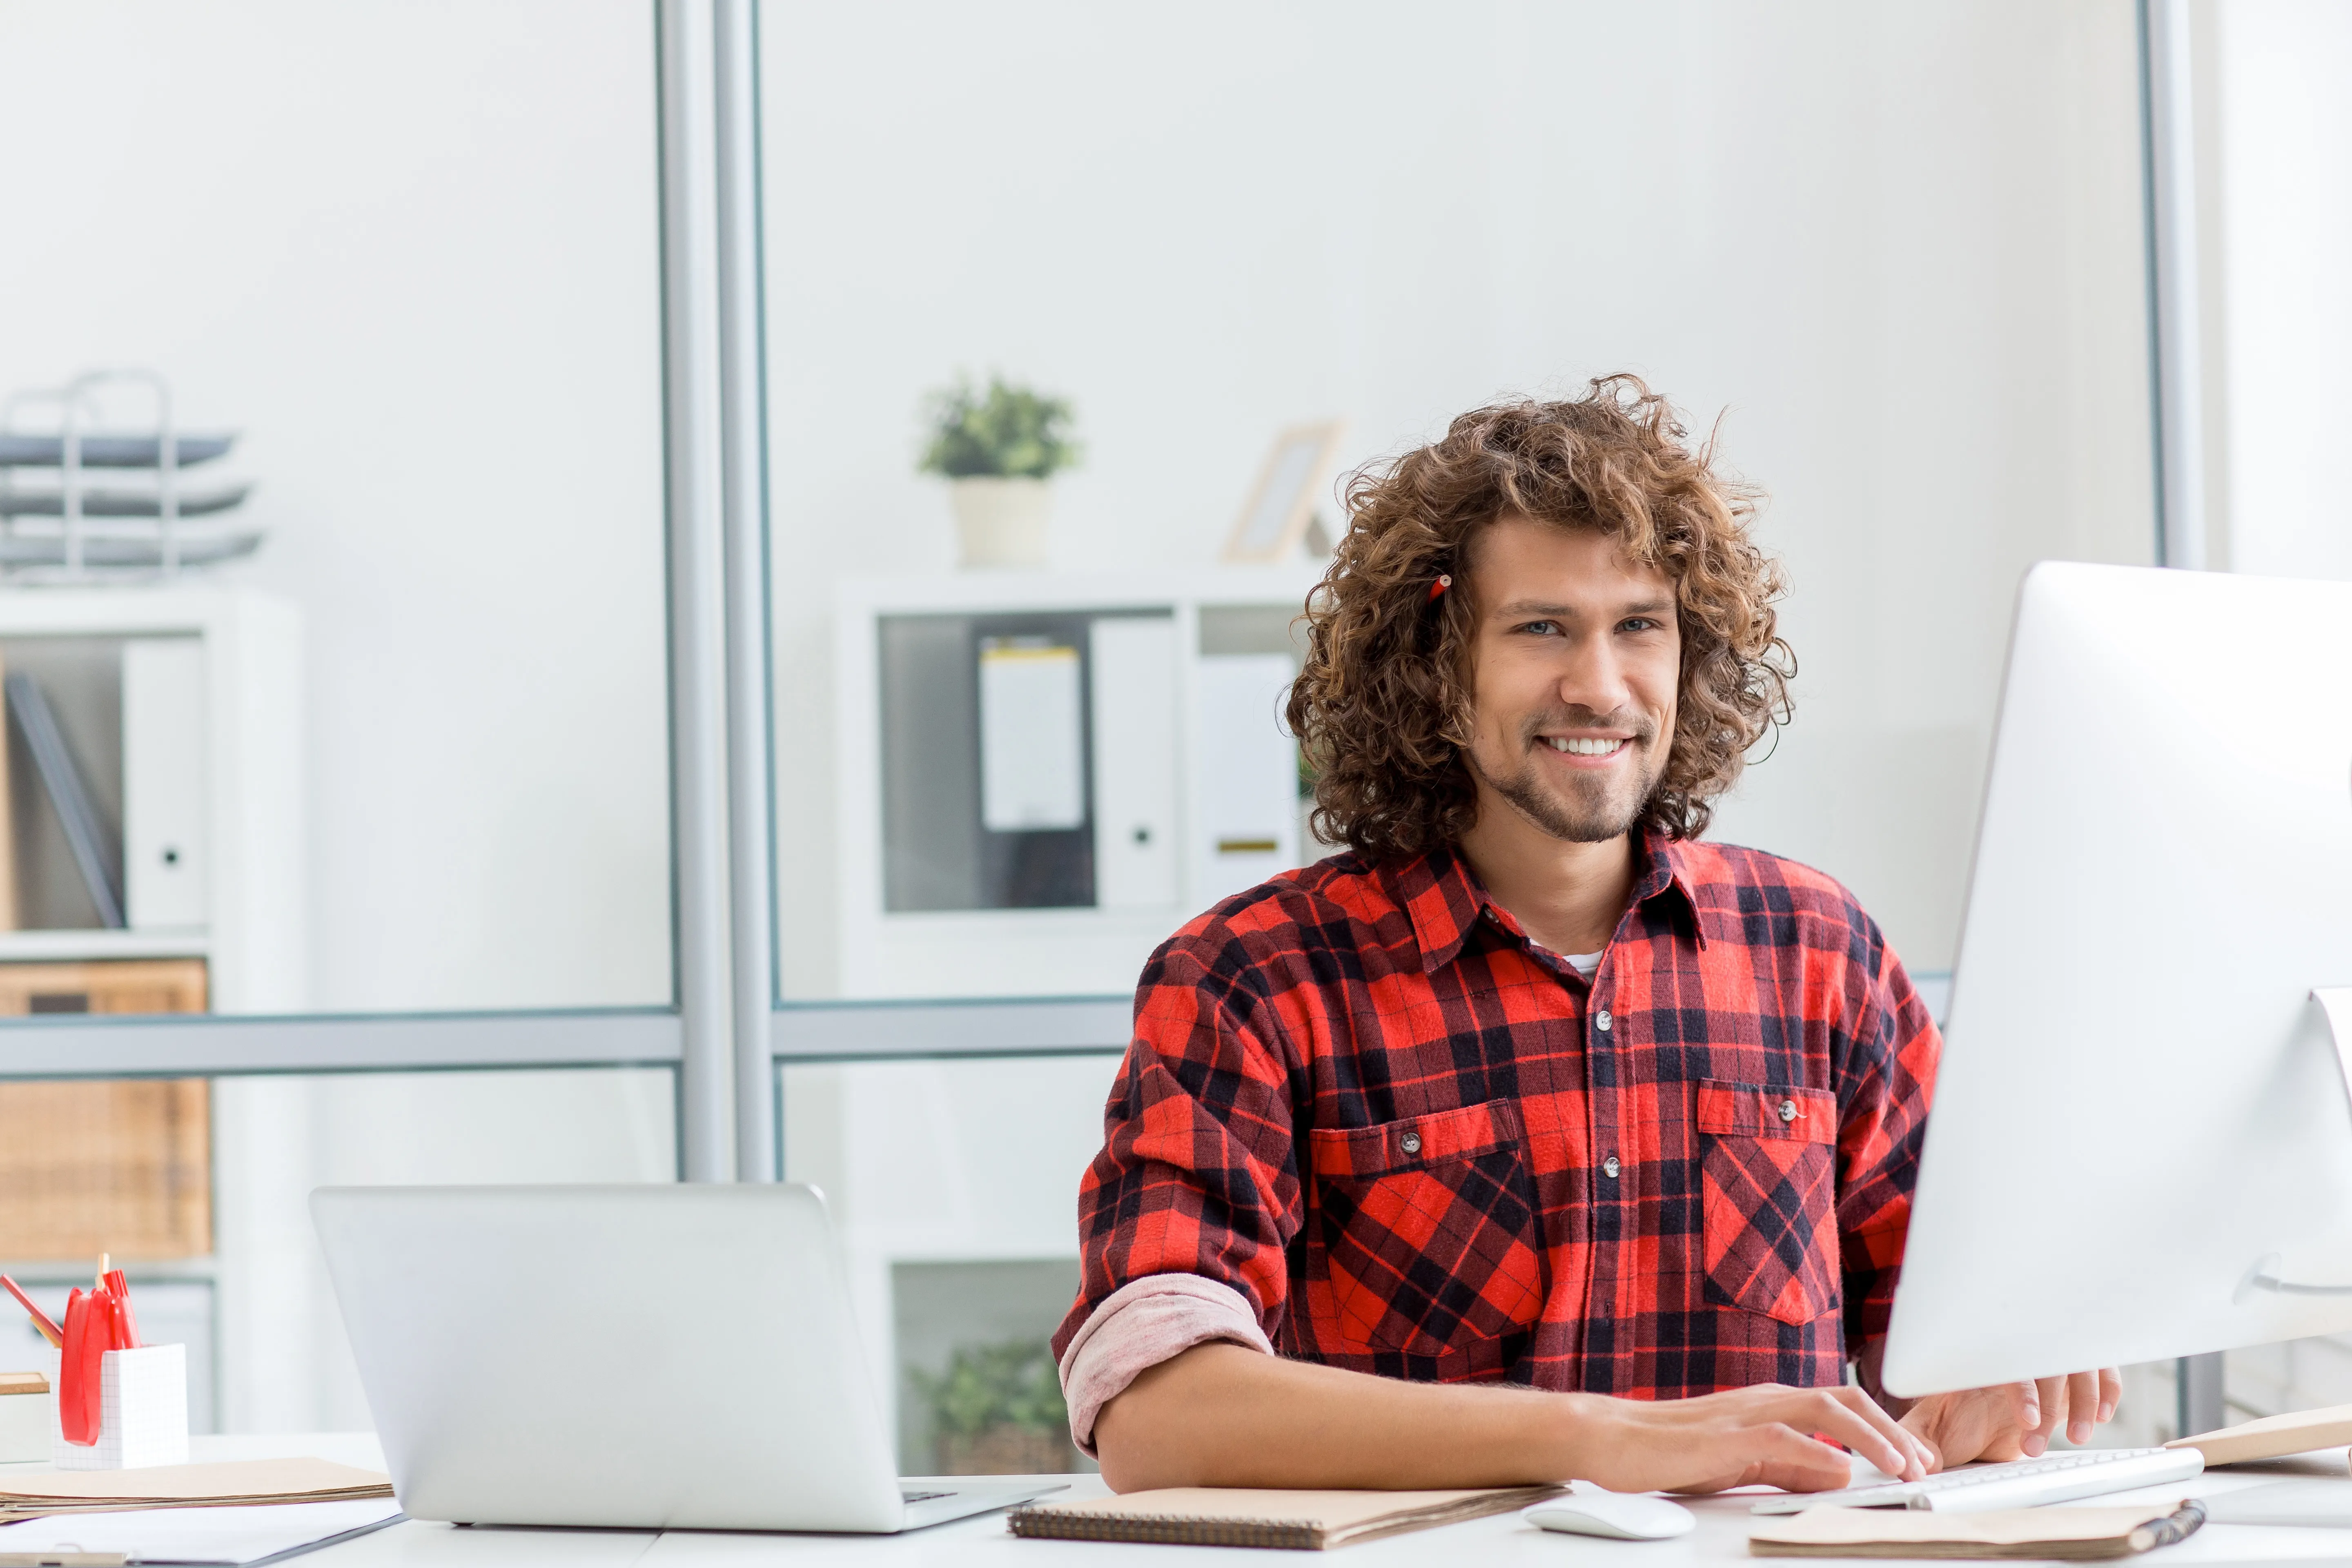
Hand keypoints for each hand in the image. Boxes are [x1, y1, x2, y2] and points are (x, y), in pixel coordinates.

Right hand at [1565, 1383, 1934, 1494]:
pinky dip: (1816, 1452)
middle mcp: (1764, 1400)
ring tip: (1900, 1465)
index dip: (1886, 1429)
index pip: (1842, 1405)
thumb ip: (1790, 1466)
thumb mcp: (1744, 1460)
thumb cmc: (1671, 1450)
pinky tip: (1842, 1470)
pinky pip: (1779, 1438)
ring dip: (1869, 1437)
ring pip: (1821, 1409)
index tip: (1918, 1459)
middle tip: (1924, 1463)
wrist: (1610, 1439)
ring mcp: (1744, 1413)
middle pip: (1843, 1398)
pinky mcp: (1724, 1436)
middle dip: (1890, 1429)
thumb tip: (1841, 1474)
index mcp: (1771, 1405)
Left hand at [1900, 1369, 2121, 1467]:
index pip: (2009, 1364)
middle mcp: (2021, 1348)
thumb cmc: (1953, 1411)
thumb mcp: (1930, 1419)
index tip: (2028, 1421)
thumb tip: (1919, 1459)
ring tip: (2077, 1436)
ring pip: (2080, 1365)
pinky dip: (2107, 1390)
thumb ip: (1919, 1435)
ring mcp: (2051, 1352)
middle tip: (2040, 1446)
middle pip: (2048, 1364)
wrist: (1974, 1402)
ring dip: (2084, 1400)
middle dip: (2052, 1406)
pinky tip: (2101, 1416)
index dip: (2022, 1392)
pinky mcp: (2075, 1365)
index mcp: (1985, 1354)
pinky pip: (2101, 1370)